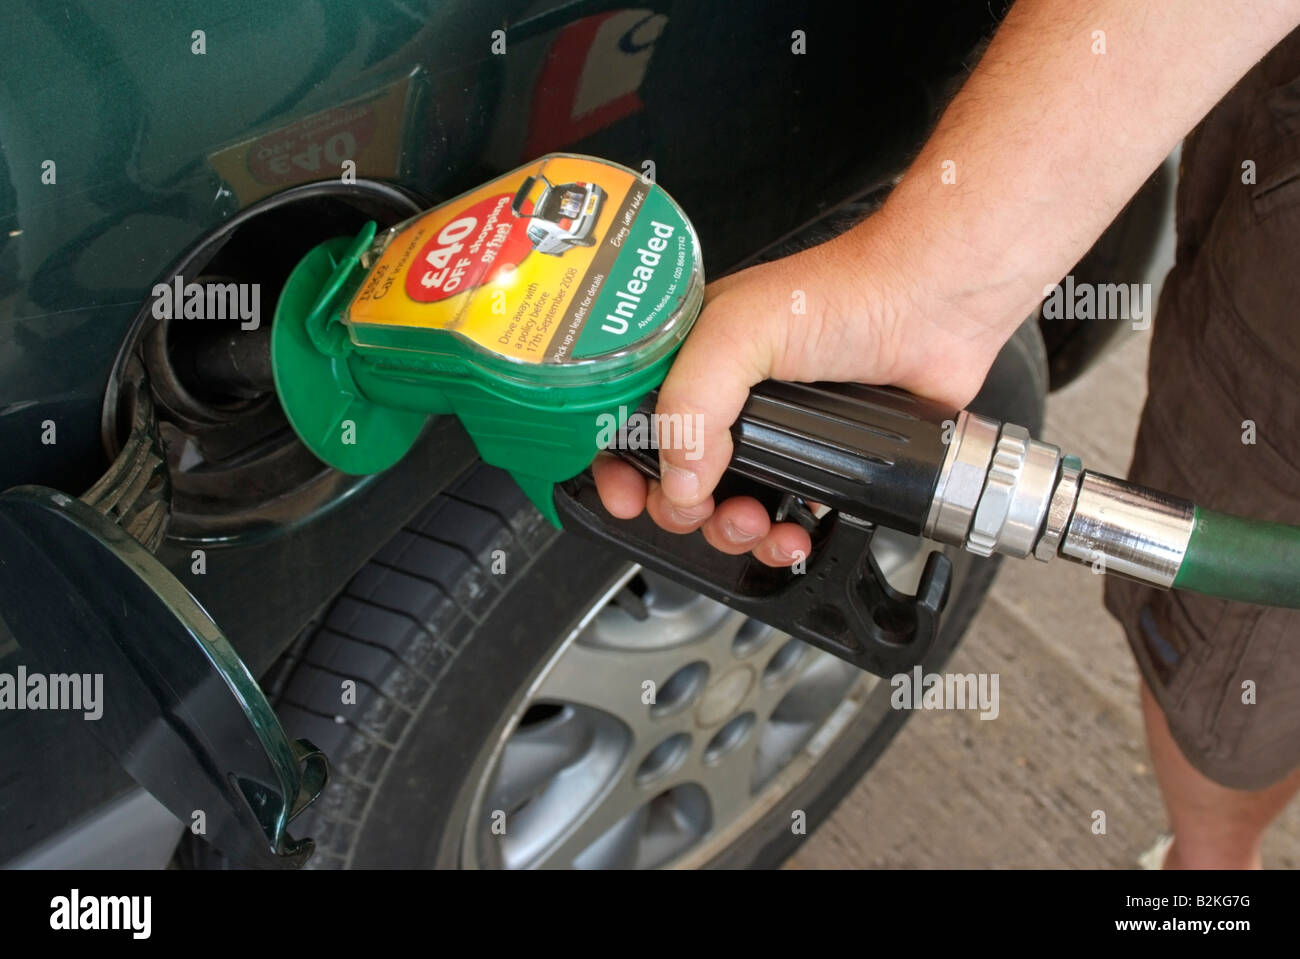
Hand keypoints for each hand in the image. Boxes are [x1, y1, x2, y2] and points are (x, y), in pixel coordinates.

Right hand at [592, 218, 1001, 566]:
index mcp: (690, 358)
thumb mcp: (741, 329)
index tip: (626, 496)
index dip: (617, 464)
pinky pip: (781, 517)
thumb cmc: (845, 291)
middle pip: (672, 477)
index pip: (626, 420)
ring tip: (755, 523)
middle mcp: (725, 397)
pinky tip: (794, 532)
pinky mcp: (816, 459)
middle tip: (701, 509)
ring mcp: (771, 432)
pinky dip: (781, 538)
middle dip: (681, 509)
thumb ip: (693, 402)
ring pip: (724, 506)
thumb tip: (679, 479)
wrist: (932, 308)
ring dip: (731, 531)